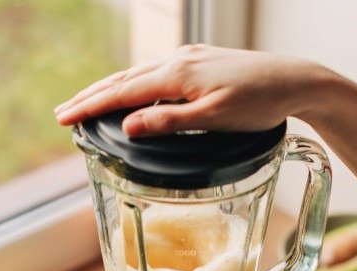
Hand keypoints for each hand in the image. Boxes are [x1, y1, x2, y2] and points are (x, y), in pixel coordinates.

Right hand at [54, 44, 331, 135]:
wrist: (295, 80)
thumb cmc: (260, 102)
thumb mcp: (215, 118)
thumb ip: (171, 122)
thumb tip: (128, 125)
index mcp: (177, 76)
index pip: (122, 92)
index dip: (90, 107)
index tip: (63, 119)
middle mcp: (178, 61)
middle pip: (123, 79)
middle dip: (90, 96)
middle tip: (61, 112)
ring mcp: (189, 59)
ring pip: (138, 74)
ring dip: (109, 89)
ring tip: (86, 102)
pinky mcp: (200, 62)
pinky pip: (155, 72)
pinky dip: (133, 83)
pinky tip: (132, 91)